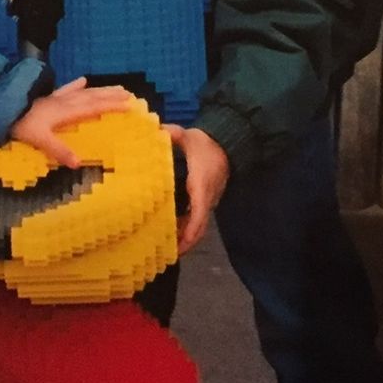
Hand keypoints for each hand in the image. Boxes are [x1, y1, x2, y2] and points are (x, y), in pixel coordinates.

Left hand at [9, 76, 134, 167]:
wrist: (2, 109)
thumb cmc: (21, 125)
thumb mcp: (40, 140)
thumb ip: (59, 150)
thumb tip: (78, 163)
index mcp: (66, 111)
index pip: (94, 107)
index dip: (112, 106)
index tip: (130, 105)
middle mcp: (65, 102)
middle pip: (93, 97)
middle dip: (111, 96)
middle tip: (129, 94)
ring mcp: (57, 98)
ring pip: (84, 92)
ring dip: (100, 90)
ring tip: (115, 87)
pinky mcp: (48, 97)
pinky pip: (66, 89)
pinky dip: (76, 85)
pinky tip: (83, 80)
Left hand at [163, 124, 229, 254]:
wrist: (226, 143)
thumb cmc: (205, 143)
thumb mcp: (188, 136)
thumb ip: (171, 133)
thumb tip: (155, 129)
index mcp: (201, 185)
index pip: (199, 213)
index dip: (190, 230)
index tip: (180, 244)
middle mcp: (207, 197)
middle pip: (199, 226)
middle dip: (186, 242)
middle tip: (169, 254)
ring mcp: (208, 200)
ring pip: (198, 224)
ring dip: (186, 237)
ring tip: (167, 248)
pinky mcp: (206, 199)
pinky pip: (197, 217)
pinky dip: (187, 227)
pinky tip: (173, 231)